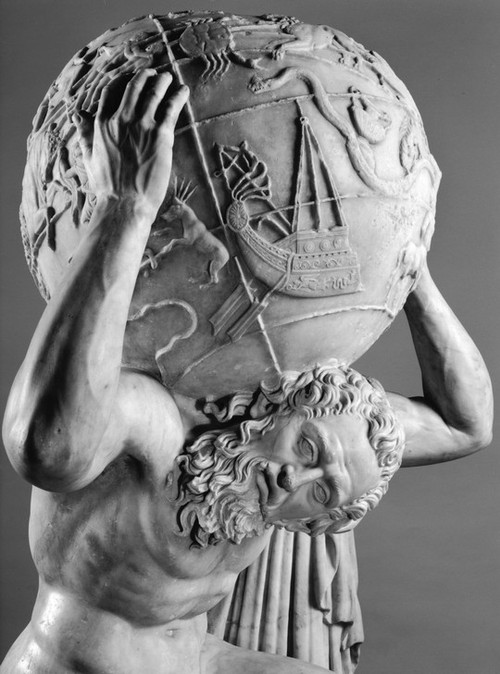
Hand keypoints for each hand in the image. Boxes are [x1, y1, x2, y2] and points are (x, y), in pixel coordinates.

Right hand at [73, 69, 188, 211]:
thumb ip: (85, 133)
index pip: (110, 91)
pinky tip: (183, 90)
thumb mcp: (89, 157)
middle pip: (133, 87)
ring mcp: (141, 126)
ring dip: (162, 81)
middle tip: (153, 72)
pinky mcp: (161, 135)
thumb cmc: (107, 187)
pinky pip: (171, 108)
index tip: (129, 76)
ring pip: (153, 93)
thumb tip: (76, 115)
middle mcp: (121, 120)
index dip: (121, 79)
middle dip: (144, 76)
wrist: (125, 203)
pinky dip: (178, 96)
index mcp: (102, 124)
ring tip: (168, 77)